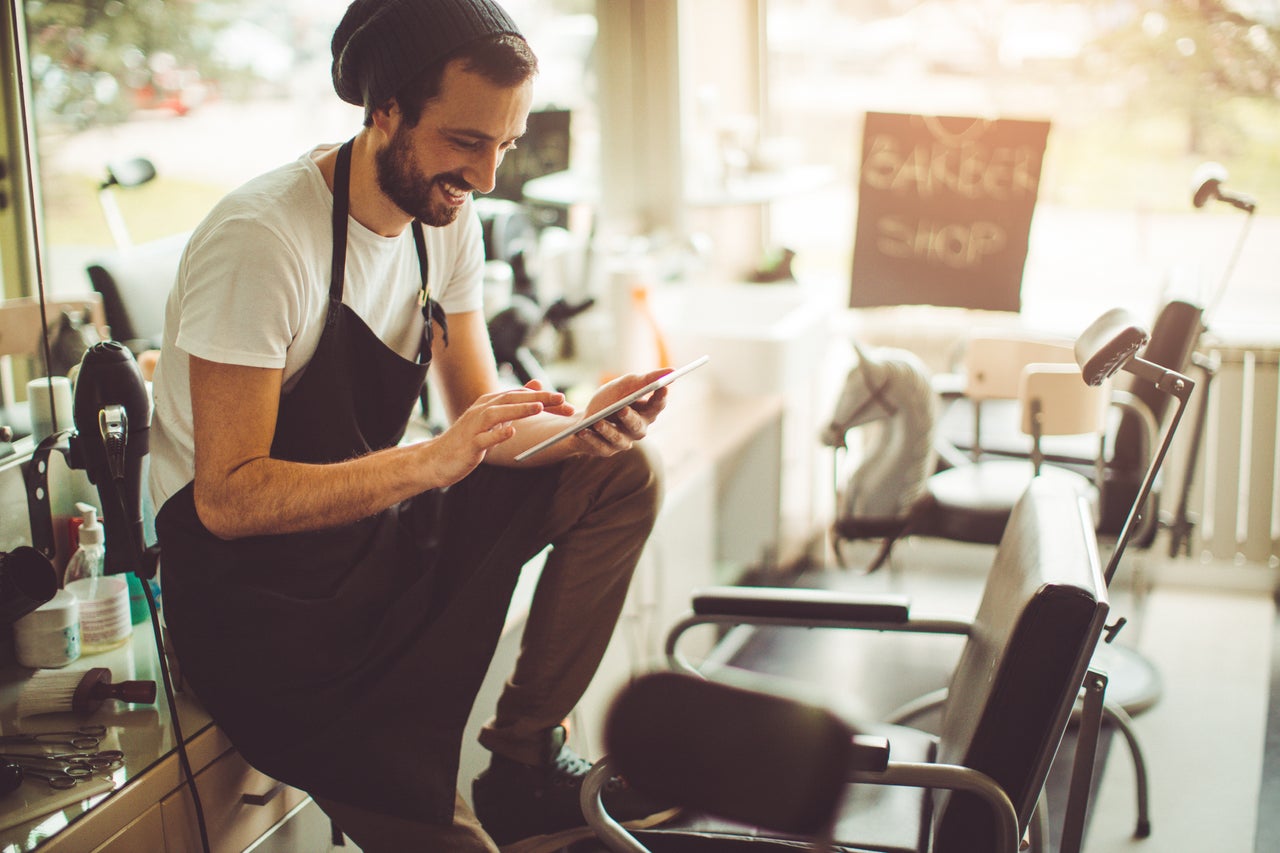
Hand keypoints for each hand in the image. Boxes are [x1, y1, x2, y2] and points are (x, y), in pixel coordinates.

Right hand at [426, 386, 563, 484]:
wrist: (437, 459)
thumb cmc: (468, 440)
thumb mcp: (492, 420)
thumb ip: (513, 405)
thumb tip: (536, 386)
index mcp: (490, 403)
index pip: (520, 395)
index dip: (544, 397)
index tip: (566, 402)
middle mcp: (482, 410)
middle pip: (512, 398)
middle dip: (539, 398)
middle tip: (562, 399)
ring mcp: (474, 427)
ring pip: (497, 413)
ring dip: (519, 409)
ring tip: (539, 407)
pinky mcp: (469, 445)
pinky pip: (483, 439)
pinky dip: (497, 434)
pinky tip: (511, 432)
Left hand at [572, 368, 670, 456]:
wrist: (584, 419)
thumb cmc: (609, 401)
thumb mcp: (624, 386)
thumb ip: (646, 380)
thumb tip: (672, 370)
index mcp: (646, 412)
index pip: (657, 406)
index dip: (660, 397)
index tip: (661, 386)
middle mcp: (637, 429)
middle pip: (638, 426)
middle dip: (631, 418)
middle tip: (623, 409)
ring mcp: (623, 441)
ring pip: (619, 439)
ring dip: (608, 430)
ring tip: (597, 422)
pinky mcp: (606, 450)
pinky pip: (600, 447)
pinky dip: (591, 439)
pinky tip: (582, 432)